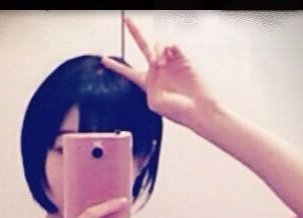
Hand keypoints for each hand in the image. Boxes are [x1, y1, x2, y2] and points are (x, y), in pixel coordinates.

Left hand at [100, 16, 215, 126]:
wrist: (198, 109)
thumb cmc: (178, 111)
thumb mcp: (154, 103)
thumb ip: (147, 84)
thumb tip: (155, 62)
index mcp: (148, 83)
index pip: (128, 72)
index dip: (115, 67)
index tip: (104, 60)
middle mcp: (158, 70)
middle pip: (143, 47)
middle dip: (135, 32)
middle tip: (127, 20)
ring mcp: (170, 63)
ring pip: (157, 45)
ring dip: (156, 51)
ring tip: (160, 63)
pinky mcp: (182, 59)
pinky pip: (171, 45)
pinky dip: (167, 48)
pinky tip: (167, 58)